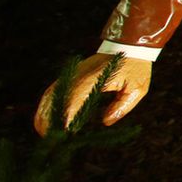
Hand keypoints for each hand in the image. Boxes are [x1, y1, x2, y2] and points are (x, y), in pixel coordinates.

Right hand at [35, 53, 151, 135]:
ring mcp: (74, 73)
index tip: (64, 130)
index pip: (74, 97)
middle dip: (50, 117)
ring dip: (45, 111)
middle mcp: (80, 74)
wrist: (130, 45)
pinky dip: (48, 103)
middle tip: (51, 136)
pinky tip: (46, 117)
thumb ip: (122, 106)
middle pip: (56, 96)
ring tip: (45, 131)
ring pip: (51, 92)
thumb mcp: (137, 87)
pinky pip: (55, 89)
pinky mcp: (73, 74)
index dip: (66, 114)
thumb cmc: (135, 67)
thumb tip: (105, 122)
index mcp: (96, 77)